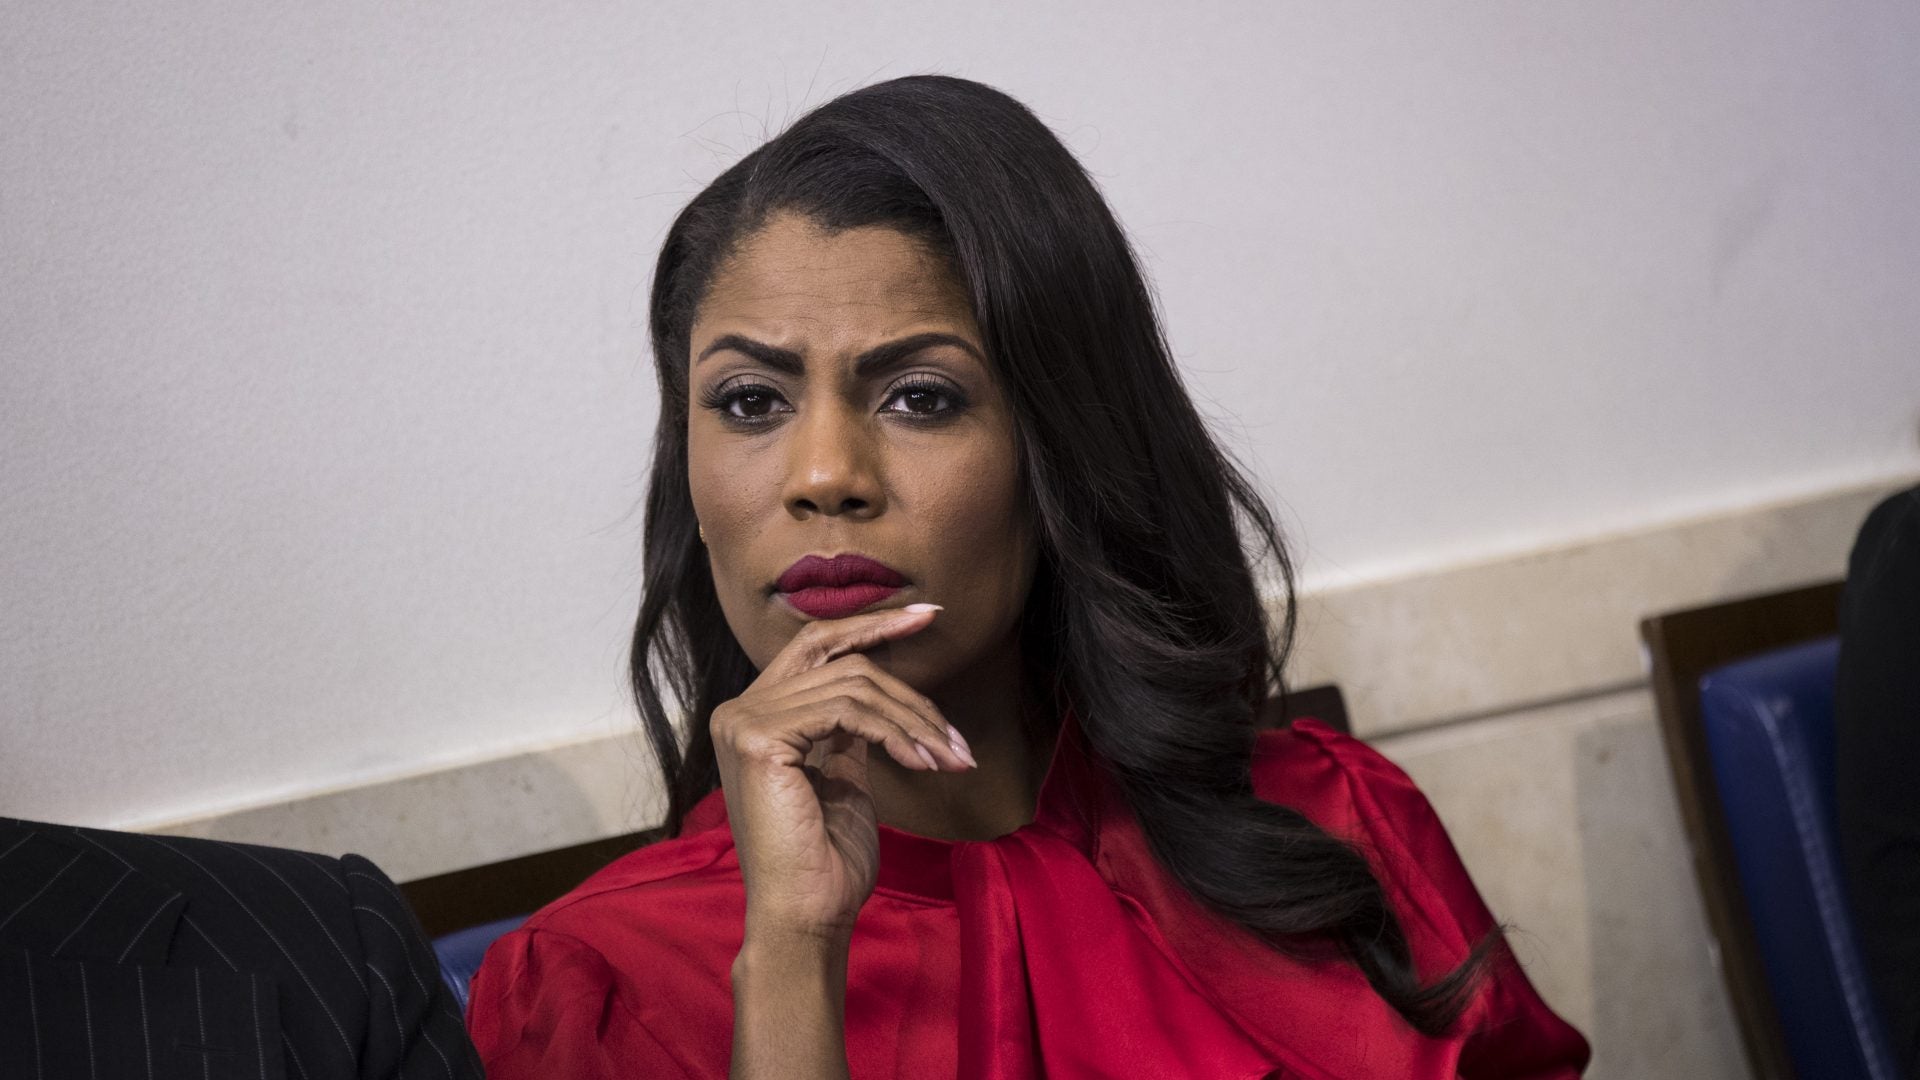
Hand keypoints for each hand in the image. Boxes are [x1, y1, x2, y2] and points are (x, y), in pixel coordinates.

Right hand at [711, 604, 975, 945]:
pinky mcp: (759, 737)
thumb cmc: (828, 859)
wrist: (806, 915)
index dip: (872, 625)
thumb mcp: (842, 777)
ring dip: (914, 721)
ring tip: (951, 759)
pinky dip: (894, 731)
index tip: (929, 615)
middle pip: (839, 659)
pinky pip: (847, 710)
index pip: (816, 646)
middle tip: (954, 711)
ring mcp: (744, 720)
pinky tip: (921, 762)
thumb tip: (884, 691)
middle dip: (906, 671)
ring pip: (853, 685)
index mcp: (755, 716)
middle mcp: (739, 709)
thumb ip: (848, 729)